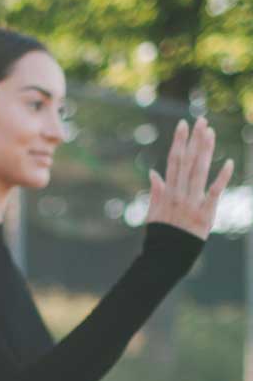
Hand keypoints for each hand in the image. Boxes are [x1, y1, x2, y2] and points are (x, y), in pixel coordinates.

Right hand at [147, 116, 233, 240]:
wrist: (166, 259)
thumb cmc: (161, 237)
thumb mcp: (153, 214)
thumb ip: (155, 192)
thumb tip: (154, 173)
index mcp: (168, 193)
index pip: (173, 162)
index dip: (178, 142)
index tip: (183, 124)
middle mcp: (179, 195)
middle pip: (187, 162)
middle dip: (193, 140)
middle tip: (201, 120)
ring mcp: (192, 204)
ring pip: (199, 172)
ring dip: (205, 151)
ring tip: (210, 132)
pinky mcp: (205, 215)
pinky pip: (214, 194)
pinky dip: (221, 179)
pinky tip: (228, 163)